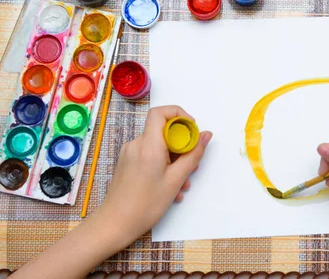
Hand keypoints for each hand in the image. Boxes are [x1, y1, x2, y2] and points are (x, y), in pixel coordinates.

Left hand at [94, 105, 211, 246]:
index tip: (192, 130)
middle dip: (181, 145)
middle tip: (191, 165)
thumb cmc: (145, 205)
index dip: (179, 115)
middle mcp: (136, 144)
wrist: (115, 224)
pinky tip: (169, 186)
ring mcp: (130, 153)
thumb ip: (193, 154)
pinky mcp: (127, 162)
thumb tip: (205, 135)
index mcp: (148, 145)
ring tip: (181, 183)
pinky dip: (163, 165)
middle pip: (163, 131)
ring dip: (174, 160)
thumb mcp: (176, 179)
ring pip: (158, 146)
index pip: (160, 113)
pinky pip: (150, 155)